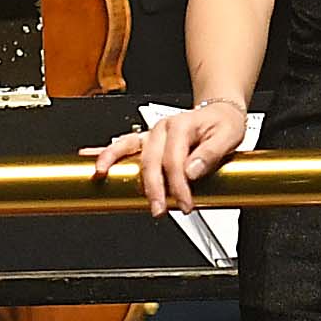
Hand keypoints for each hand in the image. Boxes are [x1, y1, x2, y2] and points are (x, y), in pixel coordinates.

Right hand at [88, 98, 244, 215]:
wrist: (219, 112)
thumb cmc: (223, 124)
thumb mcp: (229, 136)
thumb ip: (211, 153)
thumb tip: (192, 171)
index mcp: (182, 126)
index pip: (175, 160)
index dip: (178, 185)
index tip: (184, 203)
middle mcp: (163, 128)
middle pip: (150, 159)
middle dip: (151, 187)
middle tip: (158, 209)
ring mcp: (152, 134)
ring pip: (128, 147)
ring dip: (114, 162)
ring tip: (101, 175)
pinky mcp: (147, 141)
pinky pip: (123, 145)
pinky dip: (105, 151)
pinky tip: (90, 158)